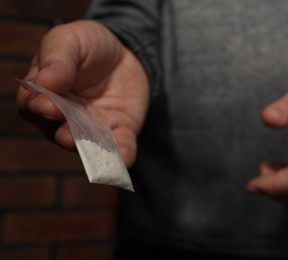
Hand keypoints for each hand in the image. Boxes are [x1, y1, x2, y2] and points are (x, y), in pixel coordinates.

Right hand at [16, 20, 148, 166]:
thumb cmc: (88, 44)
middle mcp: (66, 117)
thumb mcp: (69, 41)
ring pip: (89, 144)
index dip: (39, 109)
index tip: (50, 107)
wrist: (125, 51)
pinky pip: (120, 145)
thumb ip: (56, 60)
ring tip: (97, 153)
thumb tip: (42, 83)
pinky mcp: (120, 130)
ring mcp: (94, 126)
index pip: (34, 108)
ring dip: (92, 150)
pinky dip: (123, 153)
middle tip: (69, 135)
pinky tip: (125, 158)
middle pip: (59, 132)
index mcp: (44, 94)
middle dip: (65, 135)